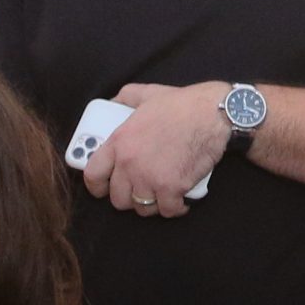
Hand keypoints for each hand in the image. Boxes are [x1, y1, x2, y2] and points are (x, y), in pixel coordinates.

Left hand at [84, 83, 228, 218]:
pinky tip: (179, 200)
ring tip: (160, 194)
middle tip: (139, 189)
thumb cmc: (181, 104)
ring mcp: (150, 179)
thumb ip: (124, 98)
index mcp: (119, 142)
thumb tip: (112, 103)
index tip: (102, 189)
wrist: (211, 114)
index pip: (93, 175)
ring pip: (142, 208)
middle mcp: (130, 164)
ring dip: (152, 204)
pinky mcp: (173, 188)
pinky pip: (168, 210)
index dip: (96, 187)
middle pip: (118, 199)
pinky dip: (175, 208)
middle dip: (128, 197)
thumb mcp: (145, 93)